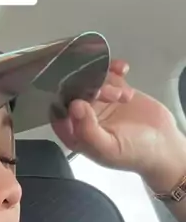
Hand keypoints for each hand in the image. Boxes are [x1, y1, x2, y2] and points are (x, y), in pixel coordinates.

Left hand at [51, 59, 185, 189]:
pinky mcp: (114, 90)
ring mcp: (99, 102)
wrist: (164, 146)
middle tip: (113, 95)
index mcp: (75, 133)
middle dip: (91, 88)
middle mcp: (83, 117)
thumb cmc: (134, 153)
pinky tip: (124, 70)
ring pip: (91, 80)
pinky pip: (108, 74)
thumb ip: (88, 130)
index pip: (59, 112)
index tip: (78, 91)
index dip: (64, 99)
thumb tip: (74, 106)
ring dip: (107, 81)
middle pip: (75, 91)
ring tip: (125, 95)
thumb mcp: (108, 147)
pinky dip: (114, 68)